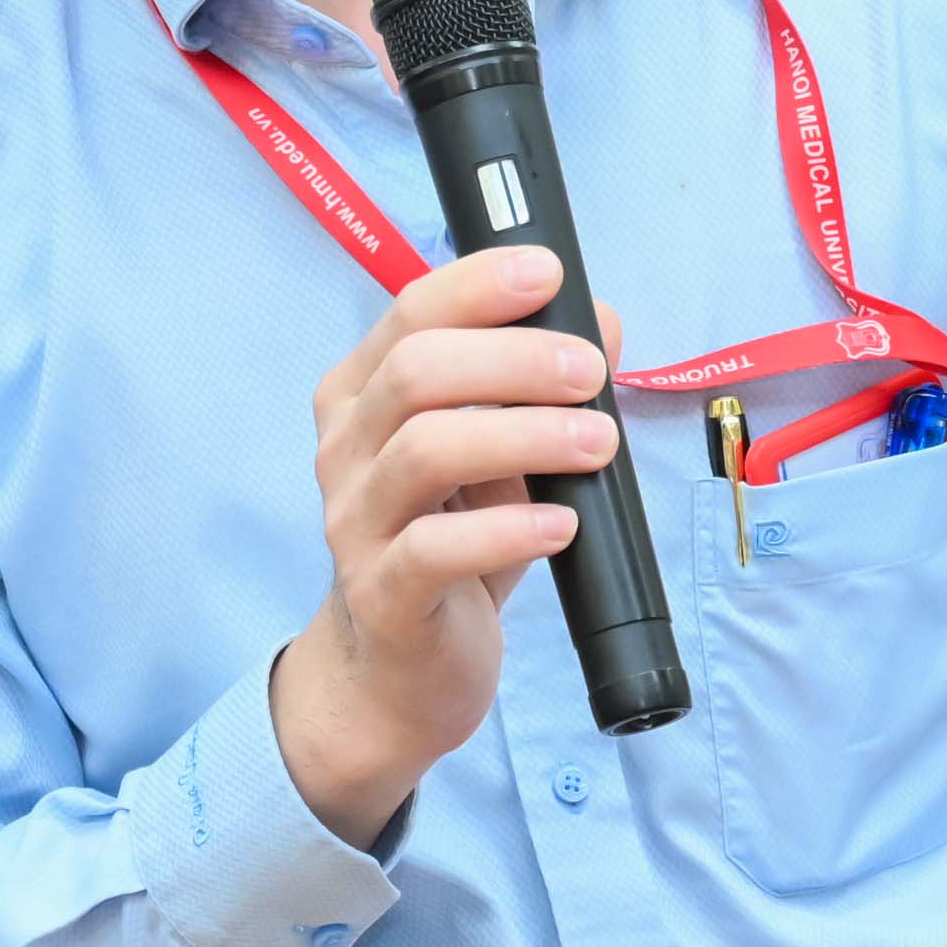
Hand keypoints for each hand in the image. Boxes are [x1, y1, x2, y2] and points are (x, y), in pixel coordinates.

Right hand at [270, 247, 625, 845]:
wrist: (399, 672)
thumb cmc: (455, 541)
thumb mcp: (504, 455)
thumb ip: (543, 387)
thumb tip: (600, 320)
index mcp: (364, 395)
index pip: (409, 313)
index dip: (478, 285)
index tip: (548, 274)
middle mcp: (346, 448)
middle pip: (417, 371)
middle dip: (516, 360)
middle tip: (593, 375)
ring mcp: (354, 521)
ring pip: (425, 451)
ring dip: (526, 436)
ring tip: (599, 445)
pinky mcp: (382, 594)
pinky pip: (435, 549)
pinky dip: (508, 529)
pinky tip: (560, 525)